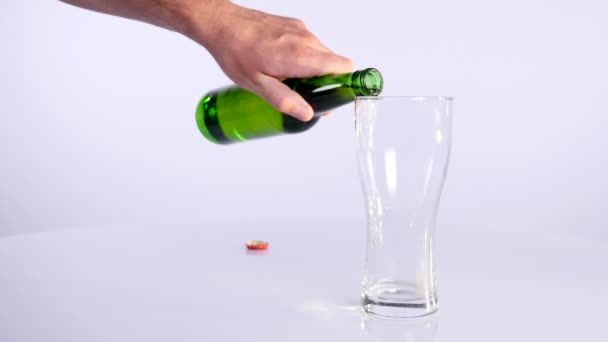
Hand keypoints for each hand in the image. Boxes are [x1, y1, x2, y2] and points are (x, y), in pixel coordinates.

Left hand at [183, 1, 352, 120]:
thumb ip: (284, 100)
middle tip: (305, 95)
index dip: (344, 84)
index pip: (343, 67)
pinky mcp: (294, 25)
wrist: (221, 23)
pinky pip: (311, 44)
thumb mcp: (256, 84)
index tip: (333, 97)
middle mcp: (305, 40)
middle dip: (326, 81)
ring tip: (289, 79)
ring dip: (314, 69)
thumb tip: (307, 115)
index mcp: (299, 56)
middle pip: (335, 63)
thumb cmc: (235, 53)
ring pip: (323, 53)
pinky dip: (305, 56)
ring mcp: (301, 30)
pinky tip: (283, 64)